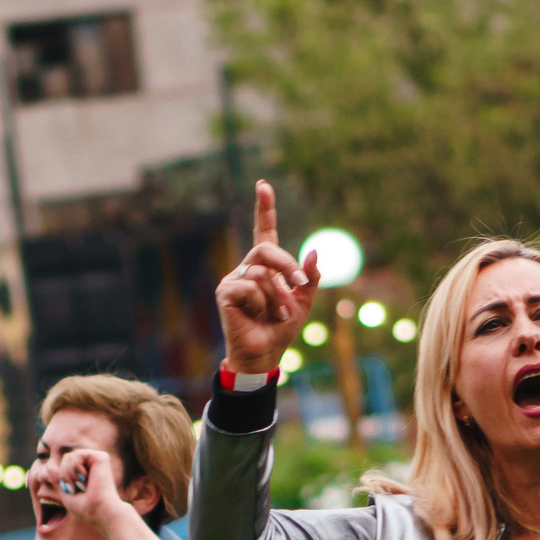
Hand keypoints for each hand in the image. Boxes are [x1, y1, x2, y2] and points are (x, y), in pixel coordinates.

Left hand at [53, 447, 133, 532]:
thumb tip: (48, 466)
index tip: (71, 491)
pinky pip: (76, 454)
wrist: (100, 511)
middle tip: (73, 489)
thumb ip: (57, 480)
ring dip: (68, 474)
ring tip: (79, 485)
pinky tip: (83, 478)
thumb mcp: (66, 493)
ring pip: (69, 456)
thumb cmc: (85, 507)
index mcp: (87, 471)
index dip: (61, 478)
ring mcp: (97, 460)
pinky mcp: (100, 457)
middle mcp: (93, 464)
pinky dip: (73, 468)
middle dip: (63, 475)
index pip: (65, 465)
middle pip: (66, 458)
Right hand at [214, 181, 322, 374]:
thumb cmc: (280, 329)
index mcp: (266, 267)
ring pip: (262, 273)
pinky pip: (250, 286)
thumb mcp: (303, 302)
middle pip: (266, 248)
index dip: (264, 208)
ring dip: (277, 296)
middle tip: (299, 284)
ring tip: (276, 315)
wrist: (265, 354)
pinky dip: (262, 302)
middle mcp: (247, 268)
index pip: (264, 231)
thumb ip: (310, 278)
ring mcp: (234, 279)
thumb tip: (314, 251)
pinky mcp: (225, 292)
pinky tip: (258, 315)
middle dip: (287, 265)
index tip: (264, 185)